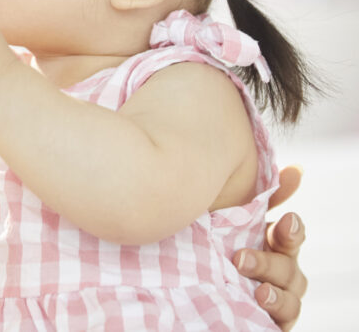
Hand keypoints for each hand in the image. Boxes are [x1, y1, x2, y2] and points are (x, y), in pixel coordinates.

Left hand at [233, 166, 306, 330]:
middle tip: (240, 258)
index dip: (292, 231)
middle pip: (288, 269)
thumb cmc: (217, 246)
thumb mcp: (232, 222)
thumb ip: (258, 198)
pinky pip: (279, 323)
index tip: (285, 221)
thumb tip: (296, 170)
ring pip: (290, 301)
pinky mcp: (263, 321)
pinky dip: (275, 316)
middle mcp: (278, 273)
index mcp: (272, 245)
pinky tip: (258, 307)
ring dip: (276, 296)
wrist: (190, 285)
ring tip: (258, 292)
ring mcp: (274, 299)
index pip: (292, 237)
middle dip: (269, 263)